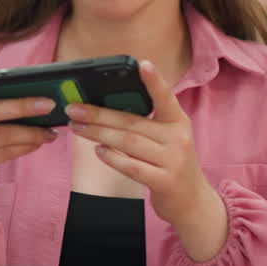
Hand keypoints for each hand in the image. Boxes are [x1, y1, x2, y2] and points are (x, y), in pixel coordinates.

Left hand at [66, 60, 217, 230]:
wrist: (192, 201)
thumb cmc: (172, 164)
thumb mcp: (168, 138)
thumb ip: (147, 123)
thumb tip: (107, 109)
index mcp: (178, 122)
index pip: (165, 98)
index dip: (154, 81)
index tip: (141, 64)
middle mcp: (178, 138)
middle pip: (132, 122)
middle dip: (99, 114)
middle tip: (74, 108)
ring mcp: (173, 161)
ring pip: (128, 143)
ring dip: (98, 134)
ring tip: (78, 127)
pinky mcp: (164, 181)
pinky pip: (131, 166)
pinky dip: (112, 158)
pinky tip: (98, 150)